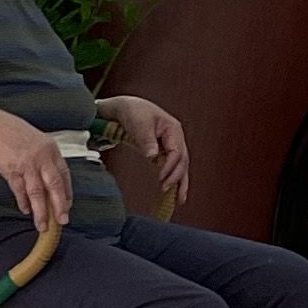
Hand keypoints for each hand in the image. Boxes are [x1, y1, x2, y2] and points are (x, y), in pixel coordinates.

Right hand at [0, 109, 73, 240]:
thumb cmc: (10, 132)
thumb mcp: (34, 141)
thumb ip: (43, 158)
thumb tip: (47, 180)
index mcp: (50, 149)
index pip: (64, 174)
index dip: (67, 192)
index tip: (67, 205)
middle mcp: (42, 157)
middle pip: (55, 185)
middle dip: (59, 206)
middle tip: (62, 220)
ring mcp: (27, 163)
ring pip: (37, 192)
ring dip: (40, 211)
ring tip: (42, 224)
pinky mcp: (12, 169)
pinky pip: (20, 190)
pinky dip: (23, 202)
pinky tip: (25, 209)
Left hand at [107, 94, 190, 213]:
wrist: (125, 108)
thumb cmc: (133, 111)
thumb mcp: (138, 123)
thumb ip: (146, 139)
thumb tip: (153, 156)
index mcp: (173, 129)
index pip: (177, 151)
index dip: (170, 166)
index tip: (161, 178)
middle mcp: (175, 138)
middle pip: (182, 161)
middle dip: (176, 177)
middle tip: (166, 190)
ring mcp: (170, 145)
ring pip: (180, 166)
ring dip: (180, 183)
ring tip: (179, 199)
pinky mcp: (163, 152)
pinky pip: (172, 168)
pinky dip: (174, 180)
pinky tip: (175, 193)